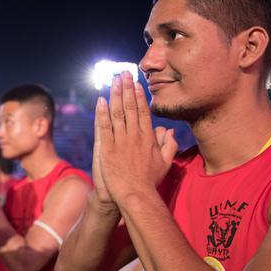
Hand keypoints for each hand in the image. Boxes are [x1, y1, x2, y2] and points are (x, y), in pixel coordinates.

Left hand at [95, 71, 178, 204]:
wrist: (135, 196)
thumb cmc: (149, 182)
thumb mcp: (165, 163)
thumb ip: (169, 145)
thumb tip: (169, 131)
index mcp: (147, 138)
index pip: (143, 112)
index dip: (139, 96)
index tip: (136, 83)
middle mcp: (134, 136)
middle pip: (130, 107)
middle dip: (126, 89)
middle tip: (123, 74)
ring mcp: (120, 141)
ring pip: (117, 113)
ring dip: (115, 95)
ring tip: (113, 81)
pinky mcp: (107, 149)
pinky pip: (104, 127)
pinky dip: (102, 113)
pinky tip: (100, 100)